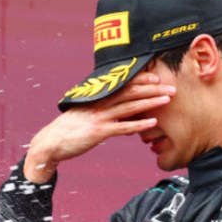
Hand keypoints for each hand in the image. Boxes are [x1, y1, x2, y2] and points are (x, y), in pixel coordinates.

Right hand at [23, 72, 174, 182]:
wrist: (50, 143)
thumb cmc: (69, 130)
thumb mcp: (85, 116)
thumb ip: (104, 114)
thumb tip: (124, 120)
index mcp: (96, 97)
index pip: (122, 85)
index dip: (140, 80)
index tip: (156, 77)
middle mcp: (99, 103)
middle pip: (130, 92)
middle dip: (152, 89)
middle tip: (171, 87)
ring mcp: (99, 116)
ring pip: (130, 107)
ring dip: (150, 103)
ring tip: (167, 99)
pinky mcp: (98, 132)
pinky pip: (122, 127)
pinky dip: (138, 125)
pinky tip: (153, 122)